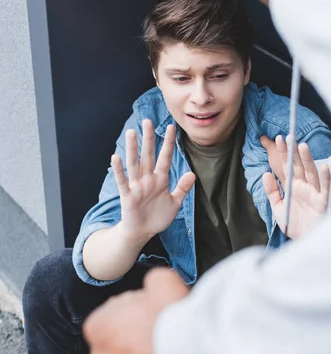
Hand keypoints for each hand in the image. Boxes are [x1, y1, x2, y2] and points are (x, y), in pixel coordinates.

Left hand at [84, 268, 189, 353]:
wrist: (199, 351)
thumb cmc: (174, 319)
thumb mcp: (161, 279)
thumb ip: (151, 281)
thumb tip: (156, 284)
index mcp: (98, 329)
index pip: (108, 315)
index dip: (130, 309)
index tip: (146, 307)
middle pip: (119, 342)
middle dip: (137, 335)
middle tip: (161, 323)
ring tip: (174, 341)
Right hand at [112, 120, 195, 239]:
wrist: (142, 232)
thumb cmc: (157, 217)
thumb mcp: (174, 203)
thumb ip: (182, 188)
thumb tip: (192, 173)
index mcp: (160, 179)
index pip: (165, 157)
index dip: (168, 143)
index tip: (171, 128)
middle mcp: (147, 179)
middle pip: (148, 155)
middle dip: (148, 139)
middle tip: (147, 121)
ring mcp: (136, 186)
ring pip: (134, 164)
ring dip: (132, 148)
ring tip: (131, 132)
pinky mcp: (127, 196)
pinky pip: (122, 181)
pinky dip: (119, 170)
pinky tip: (115, 157)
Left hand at [261, 134, 330, 238]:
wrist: (306, 241)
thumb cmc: (294, 225)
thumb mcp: (278, 208)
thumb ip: (272, 192)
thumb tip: (265, 174)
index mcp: (292, 188)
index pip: (286, 167)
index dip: (283, 154)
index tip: (278, 139)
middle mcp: (304, 187)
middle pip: (298, 166)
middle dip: (294, 152)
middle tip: (289, 136)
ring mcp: (314, 193)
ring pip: (311, 173)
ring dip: (308, 160)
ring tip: (303, 146)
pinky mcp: (323, 202)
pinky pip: (325, 188)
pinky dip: (326, 178)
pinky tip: (324, 167)